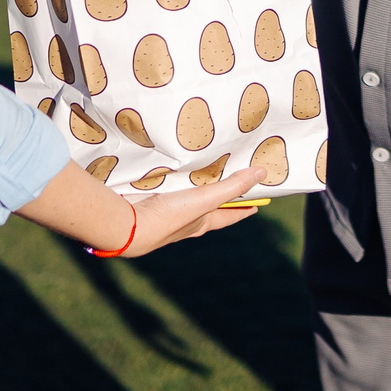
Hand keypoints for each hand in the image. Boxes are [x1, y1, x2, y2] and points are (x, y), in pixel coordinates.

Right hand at [117, 166, 270, 256]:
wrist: (128, 224)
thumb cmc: (169, 217)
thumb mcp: (205, 200)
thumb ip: (231, 187)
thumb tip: (262, 174)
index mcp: (202, 222)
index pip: (229, 216)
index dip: (244, 209)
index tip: (257, 204)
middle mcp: (187, 219)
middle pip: (210, 205)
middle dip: (221, 194)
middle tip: (232, 177)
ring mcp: (169, 209)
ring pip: (188, 196)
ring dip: (196, 185)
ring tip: (204, 167)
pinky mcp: (153, 200)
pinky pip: (169, 187)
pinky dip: (176, 179)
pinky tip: (174, 167)